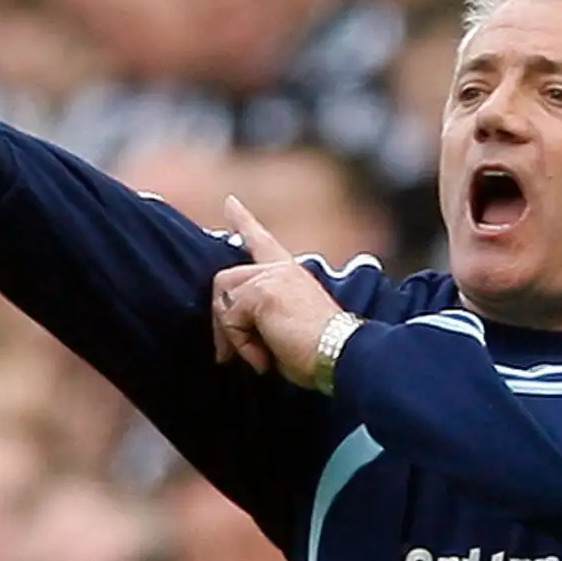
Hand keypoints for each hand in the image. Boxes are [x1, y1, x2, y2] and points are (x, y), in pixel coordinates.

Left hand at [211, 196, 343, 388]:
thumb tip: (228, 332)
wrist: (340, 353)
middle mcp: (280, 269)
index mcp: (290, 274)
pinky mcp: (262, 291)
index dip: (244, 221)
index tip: (230, 202)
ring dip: (232, 335)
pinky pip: (230, 318)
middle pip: (225, 281)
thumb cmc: (318, 350)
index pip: (262, 241)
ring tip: (257, 356)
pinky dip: (241, 344)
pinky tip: (263, 358)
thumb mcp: (287, 326)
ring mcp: (270, 277)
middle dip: (221, 321)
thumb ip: (262, 315)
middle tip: (228, 354)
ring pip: (224, 300)